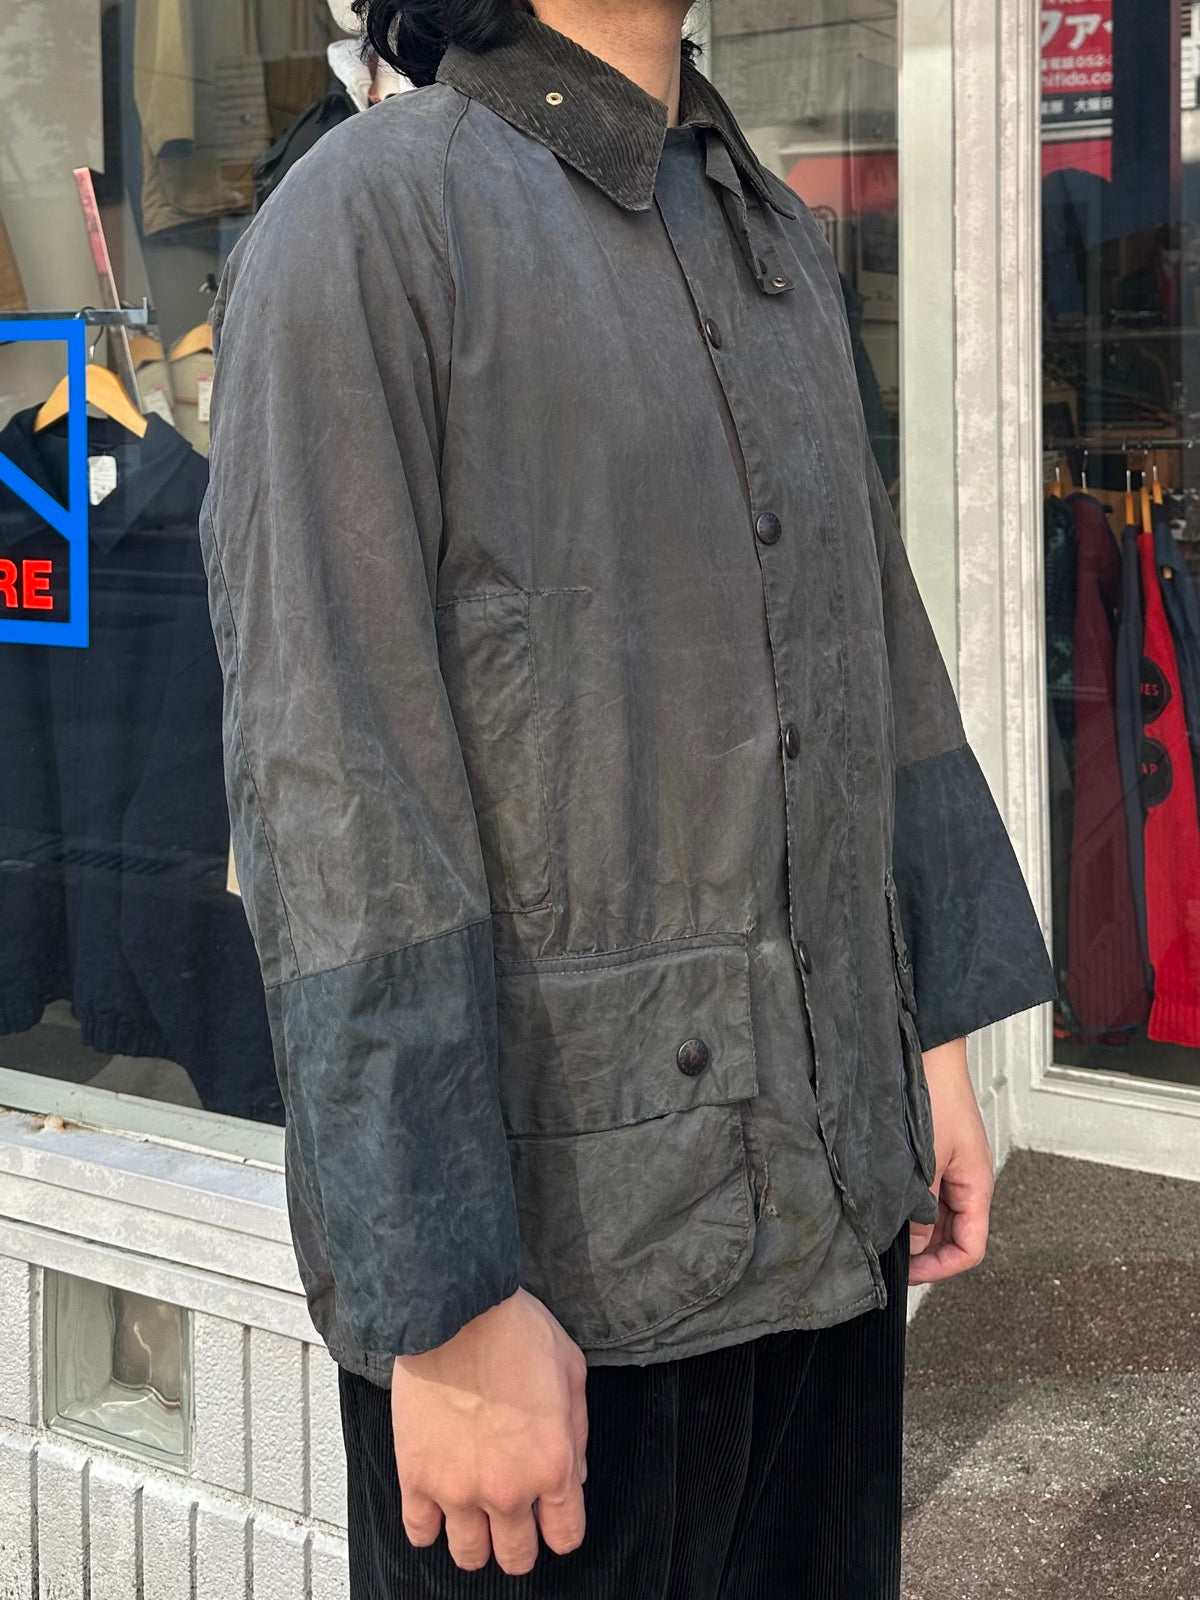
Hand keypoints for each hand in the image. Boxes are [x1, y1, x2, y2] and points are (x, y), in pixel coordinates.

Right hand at [391, 1287, 588, 1574]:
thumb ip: (577, 1432)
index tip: (551, 1518)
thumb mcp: (571, 1370)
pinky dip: (429, 1527)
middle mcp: (508, 1490)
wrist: (454, 1310)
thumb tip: (576, 1476)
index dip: (560, 1529)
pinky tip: (437, 1505)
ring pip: (469, 1556)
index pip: (565, 1537)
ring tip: (473, 1514)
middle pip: (516, 1557)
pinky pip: (419, 1532)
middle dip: (519, 1544)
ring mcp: (458, 1489)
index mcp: (552, 1465)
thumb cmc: (514, 1330)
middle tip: (512, 1520)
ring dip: (476, 1542)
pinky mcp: (416, 1477)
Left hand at [908, 1037, 993, 1284]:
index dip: (941, 1268)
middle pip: (953, 1235)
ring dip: (914, 1227)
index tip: (909, 1272)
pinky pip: (925, 1192)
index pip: (971, 1248)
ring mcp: (949, 1166)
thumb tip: (912, 1247)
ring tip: (884, 1229)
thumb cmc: (935, 1094)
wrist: (926, 1048)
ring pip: (936, 1216)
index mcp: (976, 1186)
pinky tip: (885, 1201)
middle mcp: (966, 1180)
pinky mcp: (933, 1152)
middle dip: (926, 1251)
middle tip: (890, 1256)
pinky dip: (908, 1203)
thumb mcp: (925, 1161)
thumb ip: (919, 1208)